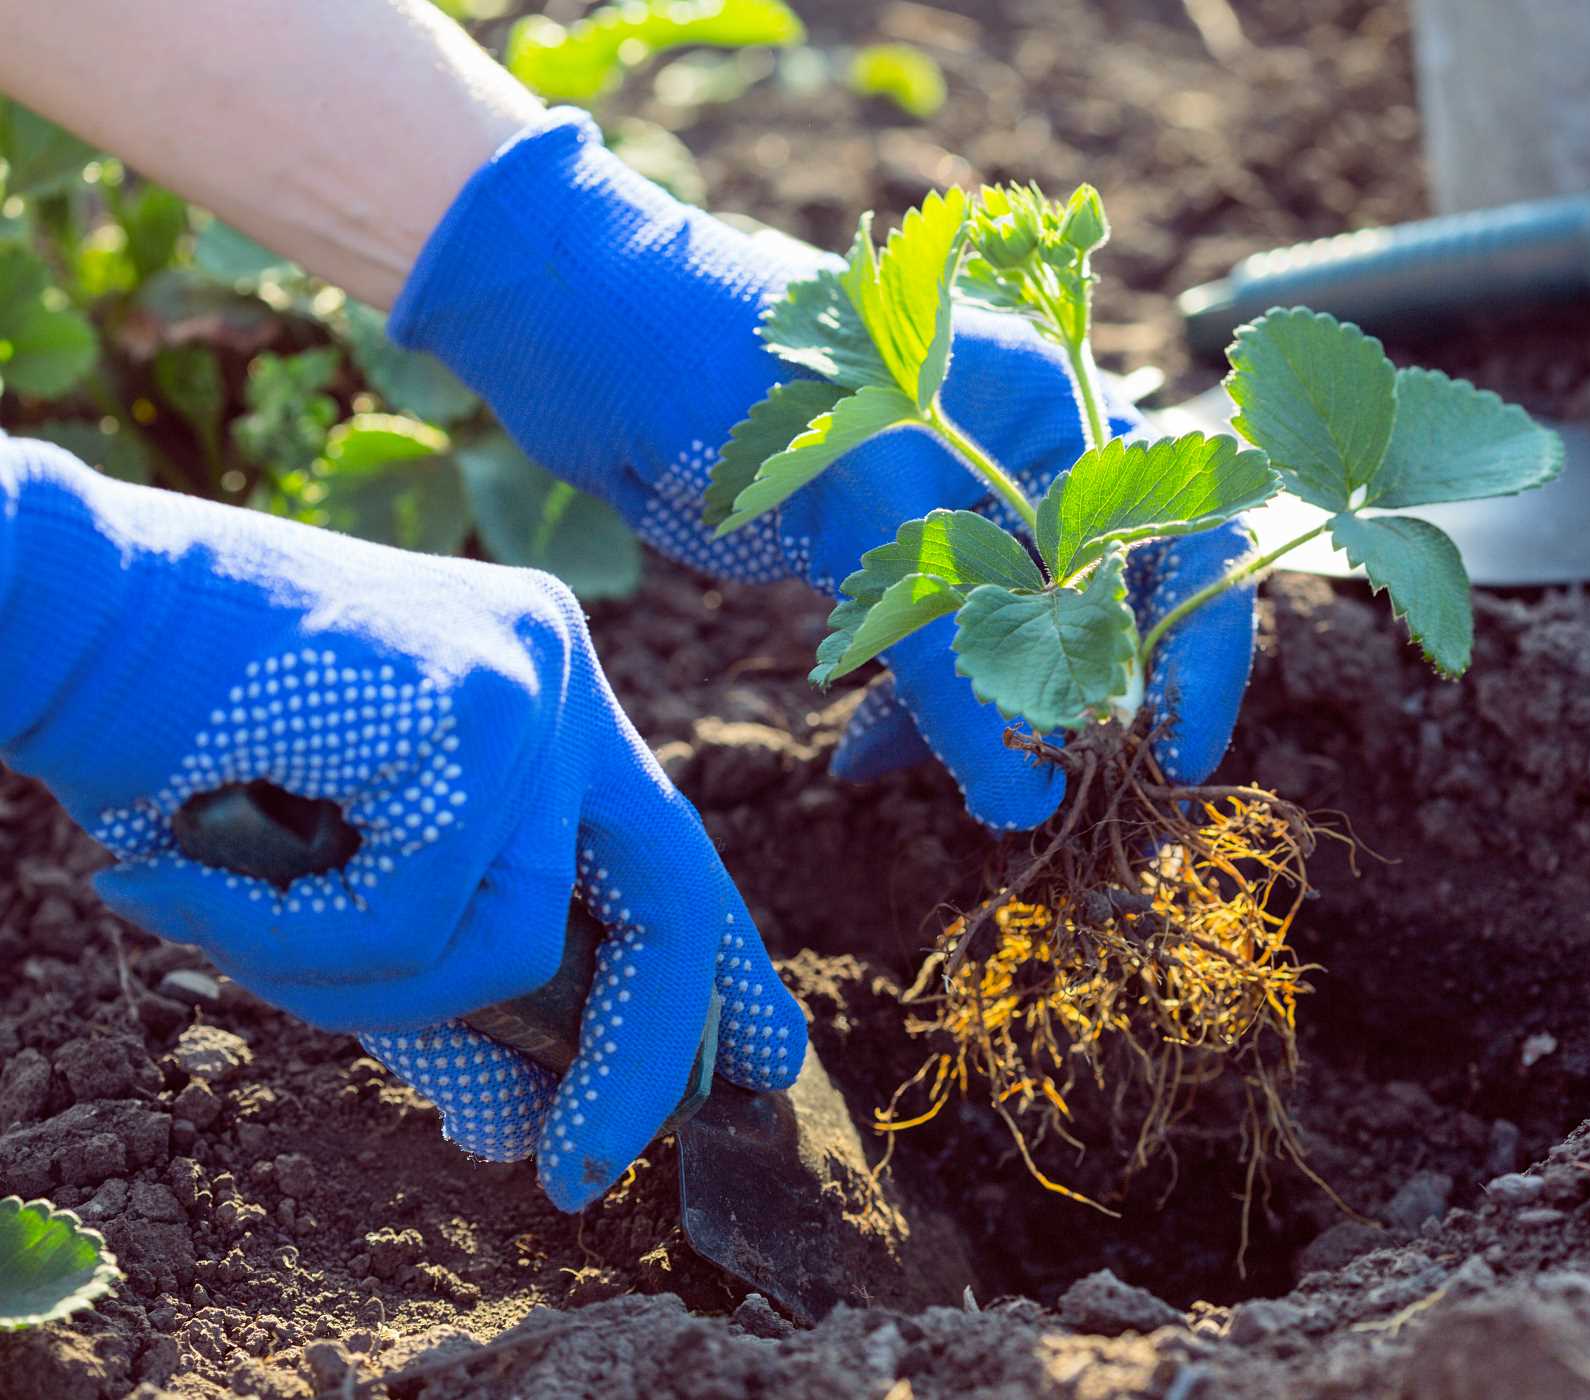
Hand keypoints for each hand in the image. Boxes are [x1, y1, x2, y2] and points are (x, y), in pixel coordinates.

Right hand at [0, 440, 804, 1208]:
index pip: (660, 856)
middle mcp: (558, 674)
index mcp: (539, 698)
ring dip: (356, 986)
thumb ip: (432, 987)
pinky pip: (416, 920)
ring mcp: (529, 679)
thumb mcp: (327, 887)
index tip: (753, 1063)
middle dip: (636, 1053)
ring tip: (222, 927)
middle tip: (578, 1172)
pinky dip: (289, 941)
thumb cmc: (166, 740)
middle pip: (667, 896)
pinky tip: (187, 885)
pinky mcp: (472, 705)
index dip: (711, 972)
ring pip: (509, 942)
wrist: (48, 610)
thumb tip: (514, 1125)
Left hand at [390, 111, 1257, 829]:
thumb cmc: (731, 364)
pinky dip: (912, 715)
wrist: (586, 329)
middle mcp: (1023, 460)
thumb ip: (946, 654)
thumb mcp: (858, 507)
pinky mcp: (883, 556)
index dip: (1200, 647)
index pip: (1182, 530)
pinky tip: (863, 765)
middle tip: (1065, 800)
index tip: (1172, 756)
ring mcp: (952, 510)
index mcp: (1057, 409)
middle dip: (1091, 708)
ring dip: (994, 727)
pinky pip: (931, 656)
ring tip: (969, 798)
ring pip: (1014, 645)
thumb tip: (1028, 799)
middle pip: (1106, 604)